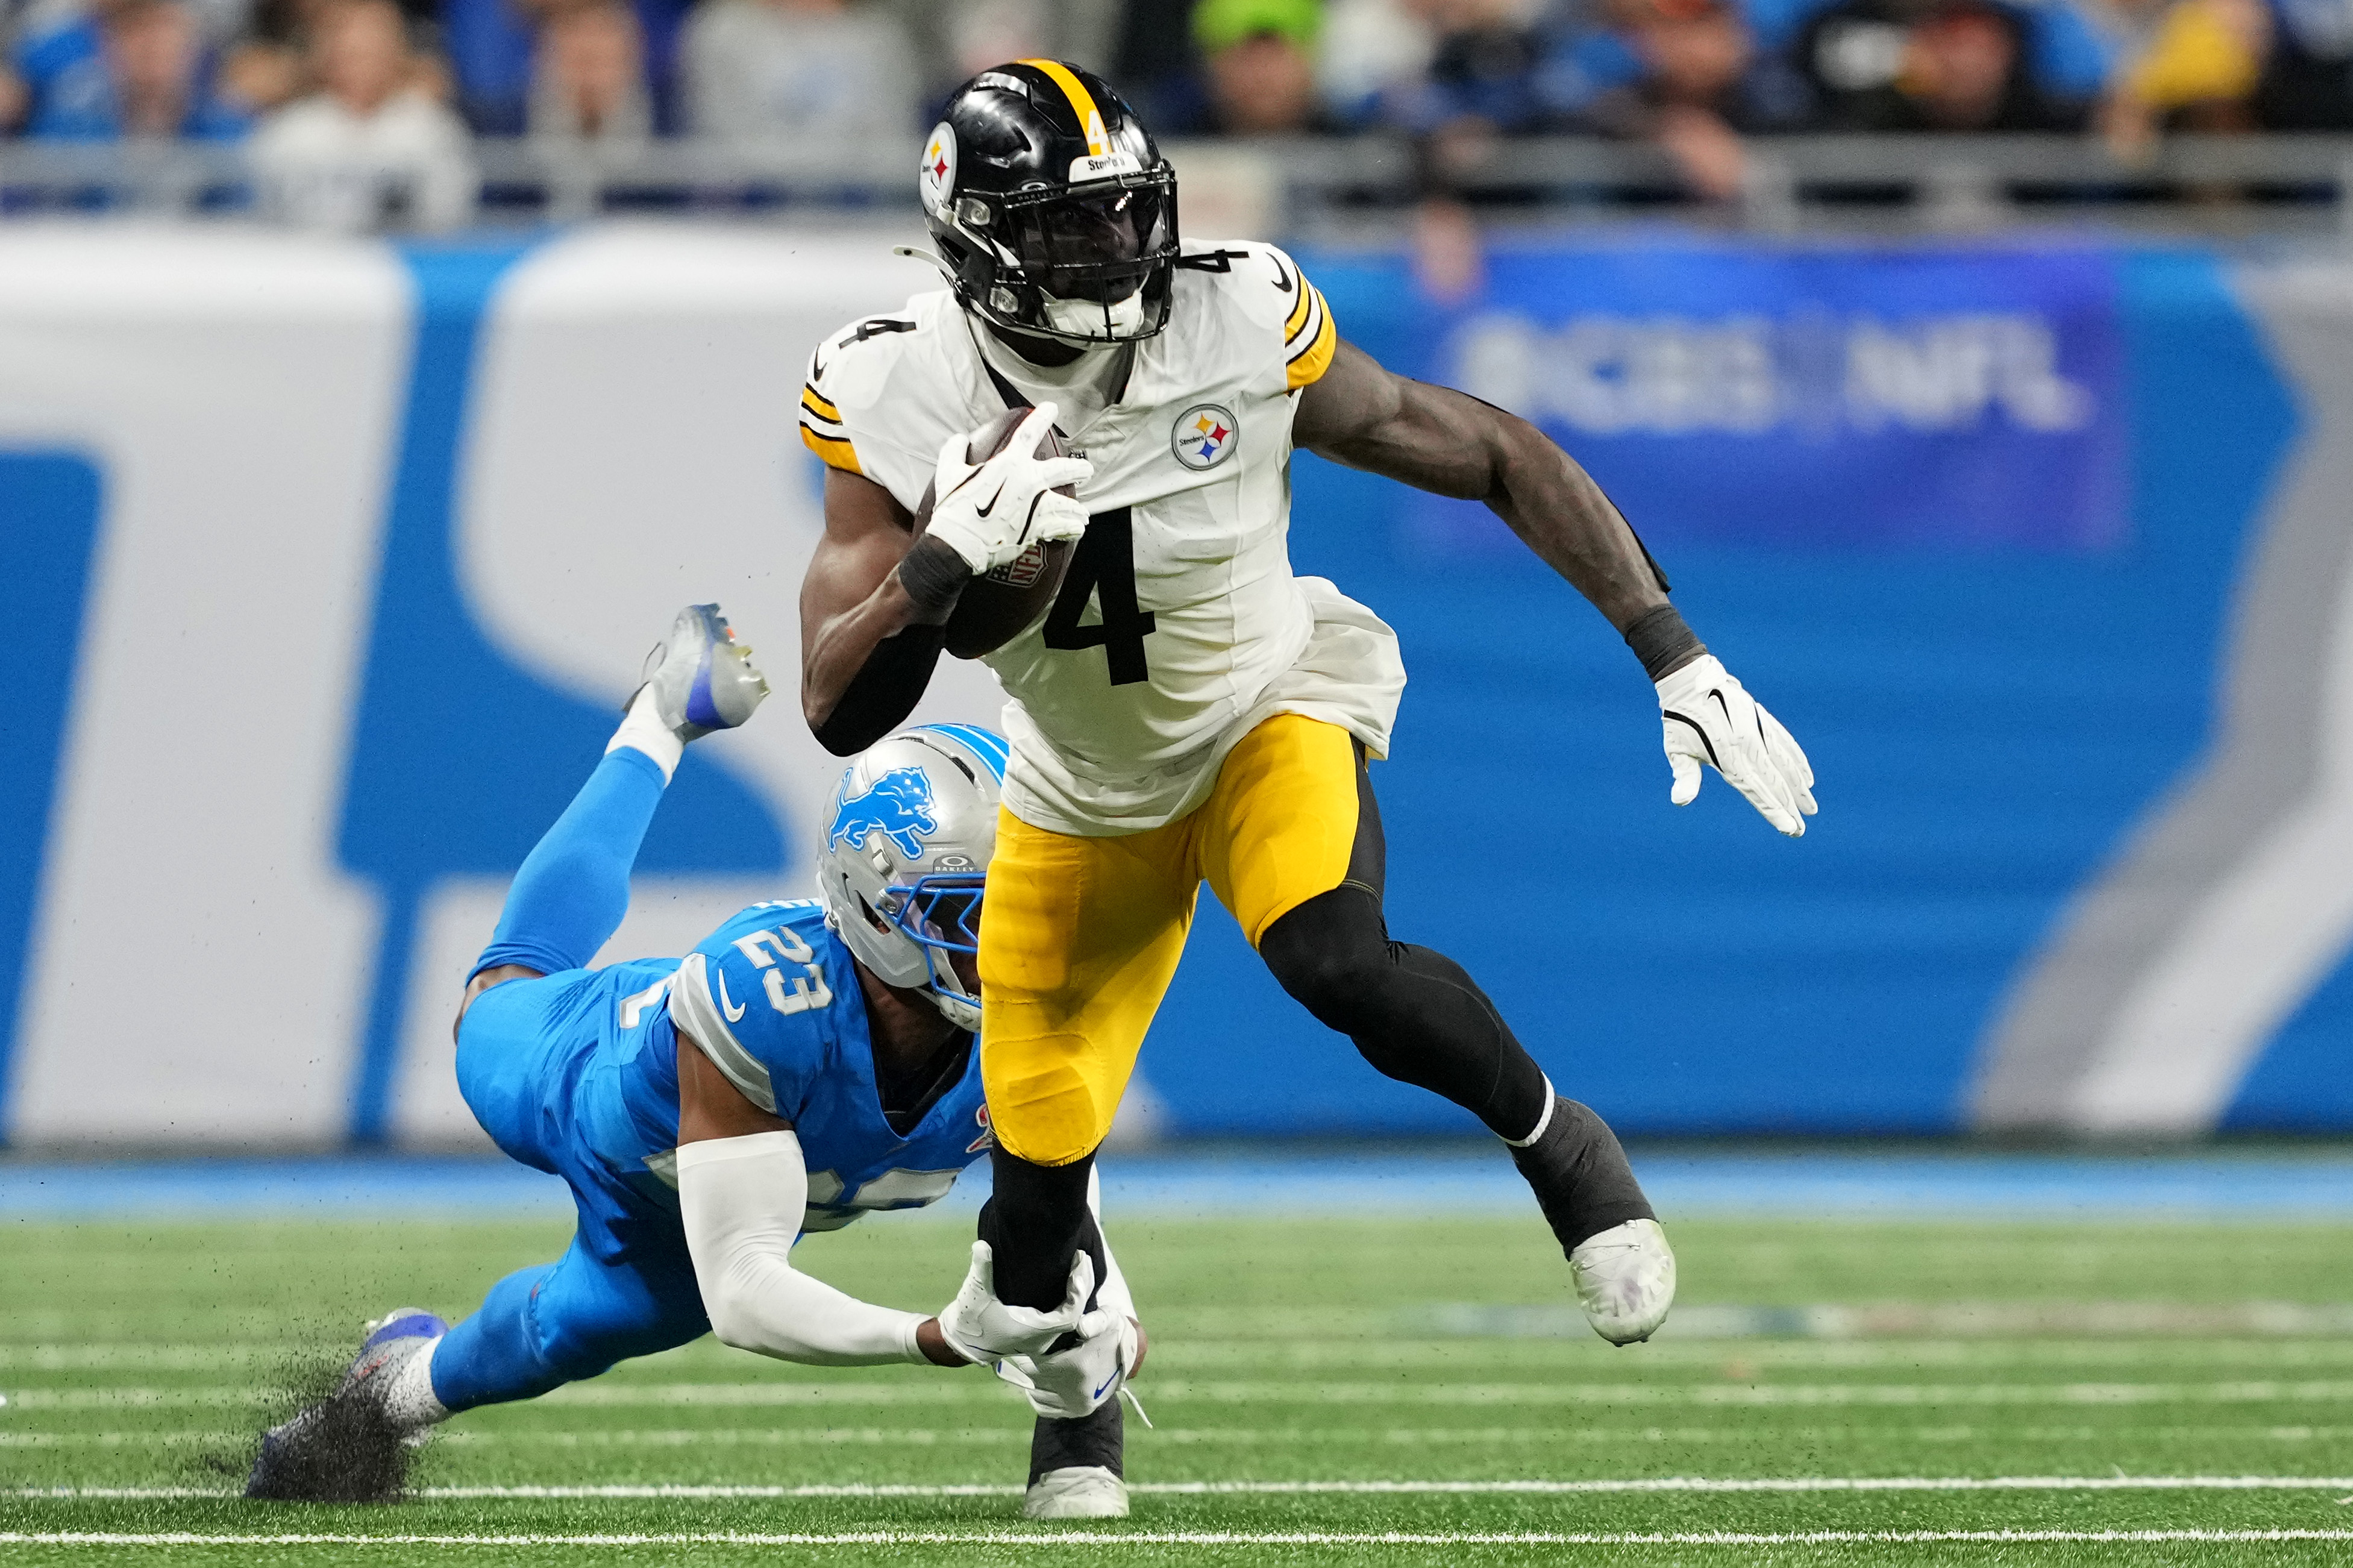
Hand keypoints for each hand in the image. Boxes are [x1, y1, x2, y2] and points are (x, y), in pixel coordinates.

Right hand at [924, 404, 1092, 576]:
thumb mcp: (948, 472)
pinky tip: (1077, 530)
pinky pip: (1061, 528)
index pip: (1030, 432)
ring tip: (1083, 513)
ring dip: (1076, 509)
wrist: (959, 542)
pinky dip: (1070, 529)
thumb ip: (954, 451)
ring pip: (1067, 504)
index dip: (1042, 417)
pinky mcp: (1036, 530)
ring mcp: (1036, 507)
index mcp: (1010, 463)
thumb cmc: (954, 507)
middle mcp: (1029, 482)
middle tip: (1087, 471)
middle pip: (1062, 470)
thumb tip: (958, 439)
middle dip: (1077, 469)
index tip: (1052, 408)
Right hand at [934, 1241, 1094, 1363]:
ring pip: (1072, 1316)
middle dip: (1083, 1286)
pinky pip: (1064, 1315)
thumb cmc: (970, 1319)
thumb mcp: (975, 1293)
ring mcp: (1042, 1336)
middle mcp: (1042, 1338)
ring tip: (1079, 1263)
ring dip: (1078, 1291)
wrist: (962, 1340)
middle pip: (1076, 1314)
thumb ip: (981, 1269)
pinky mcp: (1039, 1331)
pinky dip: (1071, 1297)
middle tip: (1082, 1257)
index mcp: (1032, 1332)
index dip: (1078, 1293)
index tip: (1078, 1266)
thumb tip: (982, 1244)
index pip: (1069, 1316)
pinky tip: (1070, 1277)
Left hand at [994, 1311, 1139, 1417]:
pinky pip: (1045, 1409)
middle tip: (1024, 1354)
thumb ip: (1094, 1320)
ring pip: (1038, 1394)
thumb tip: (1081, 1327)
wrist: (1127, 1356)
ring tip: (1030, 1366)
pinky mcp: (1078, 1411)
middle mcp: (1077, 1391)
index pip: (1037, 1365)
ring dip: (1031, 1381)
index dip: (1027, 1355)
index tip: (1024, 1345)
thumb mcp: (1107, 1319)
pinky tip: (1037, 1384)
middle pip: (1036, 1380)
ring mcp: (1077, 1404)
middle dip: (1027, 1366)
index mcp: (1080, 1367)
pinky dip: (1036, 1398)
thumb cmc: (1112, 1333)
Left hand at [1655, 654, 1815, 836]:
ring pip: (1785, 763)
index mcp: (1727, 756)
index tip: (1790, 828)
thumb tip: (1680, 801)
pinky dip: (1797, 760)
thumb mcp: (1677, 749)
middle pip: (1775, 782)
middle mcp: (1747, 744)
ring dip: (1799, 787)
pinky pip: (1786, 742)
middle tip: (1801, 829)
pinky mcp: (1762, 719)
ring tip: (1812, 807)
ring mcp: (1758, 730)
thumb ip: (1685, 776)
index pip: (1756, 790)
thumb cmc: (1680, 720)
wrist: (1690, 680)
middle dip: (1790, 807)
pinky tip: (1806, 776)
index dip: (1774, 810)